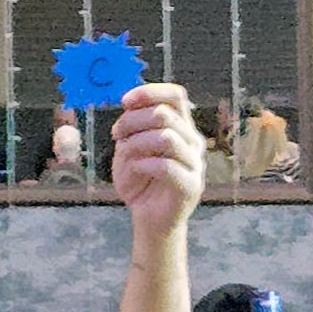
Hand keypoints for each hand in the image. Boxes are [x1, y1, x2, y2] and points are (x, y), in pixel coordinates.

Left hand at [111, 82, 204, 237]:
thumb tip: (129, 103)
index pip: (176, 95)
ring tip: (125, 154)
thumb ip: (133, 125)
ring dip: (137, 143)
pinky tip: (135, 170)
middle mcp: (193, 142)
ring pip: (166, 138)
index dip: (149, 92)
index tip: (124, 102)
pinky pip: (166, 166)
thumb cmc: (140, 182)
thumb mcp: (130, 147)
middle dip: (132, 121)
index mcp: (181, 127)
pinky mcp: (191, 187)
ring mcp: (195, 165)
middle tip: (117, 135)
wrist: (150, 220)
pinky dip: (143, 165)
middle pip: (164, 114)